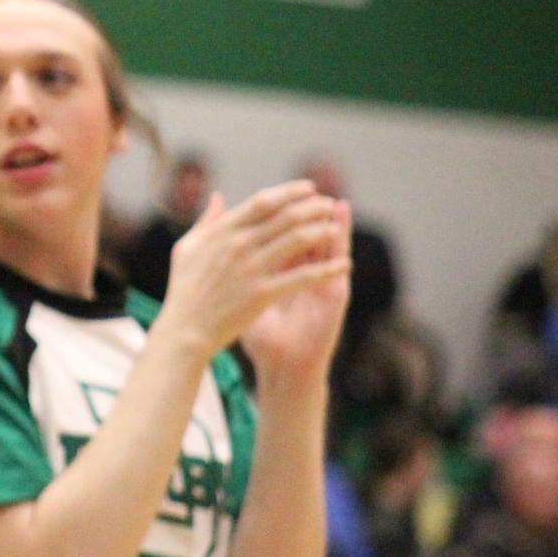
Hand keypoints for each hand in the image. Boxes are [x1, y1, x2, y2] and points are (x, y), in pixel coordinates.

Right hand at [158, 182, 349, 364]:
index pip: (263, 201)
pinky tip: (345, 265)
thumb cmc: (184, 289)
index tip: (309, 188)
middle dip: (313, 207)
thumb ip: (206, 221)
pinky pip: (302, 277)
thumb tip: (218, 197)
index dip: (290, 192)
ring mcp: (252, 269)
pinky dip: (327, 269)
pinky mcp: (263, 293)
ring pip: (298, 240)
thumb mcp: (187, 248)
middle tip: (329, 204)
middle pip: (286, 216)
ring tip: (337, 229)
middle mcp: (239, 245)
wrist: (185, 329)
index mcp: (222, 231)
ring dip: (323, 231)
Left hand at [242, 198, 352, 386]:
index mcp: (278, 269)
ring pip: (327, 249)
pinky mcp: (332, 299)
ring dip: (332, 226)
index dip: (276, 216)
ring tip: (336, 205)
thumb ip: (232, 271)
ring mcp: (319, 285)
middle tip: (310, 189)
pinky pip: (336, 273)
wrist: (283, 367)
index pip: (278, 235)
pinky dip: (340, 255)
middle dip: (307, 212)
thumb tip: (215, 249)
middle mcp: (301, 273)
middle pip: (304, 236)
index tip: (271, 195)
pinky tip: (342, 237)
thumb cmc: (262, 336)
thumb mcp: (242, 299)